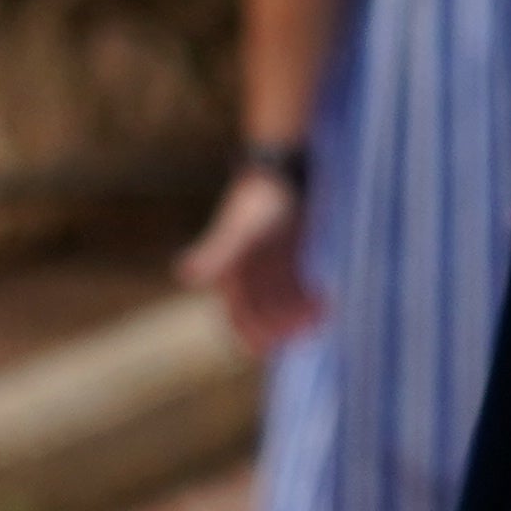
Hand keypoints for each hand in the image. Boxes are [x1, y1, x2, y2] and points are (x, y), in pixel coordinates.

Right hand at [175, 160, 321, 353]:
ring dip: (301, 316)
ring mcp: (268, 269)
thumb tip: (183, 274)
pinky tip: (327, 301)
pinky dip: (310, 300)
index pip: (238, 319)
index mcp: (229, 274)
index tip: (283, 341)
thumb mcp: (240, 227)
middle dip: (286, 326)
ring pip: (283, 306)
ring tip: (324, 312)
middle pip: (265, 316)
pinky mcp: (288, 259)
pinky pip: (297, 290)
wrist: (282, 169)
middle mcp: (247, 276)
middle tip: (311, 324)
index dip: (258, 336)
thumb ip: (216, 251)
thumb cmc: (259, 196)